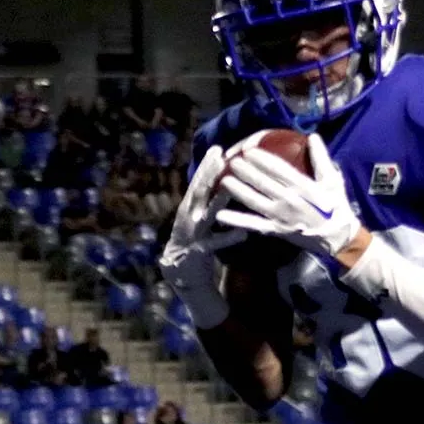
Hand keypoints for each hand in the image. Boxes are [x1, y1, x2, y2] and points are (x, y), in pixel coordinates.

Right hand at [158, 146, 246, 326]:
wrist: (180, 274)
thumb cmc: (197, 242)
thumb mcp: (200, 219)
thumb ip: (208, 203)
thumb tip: (225, 183)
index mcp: (190, 208)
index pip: (199, 183)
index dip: (207, 166)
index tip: (218, 149)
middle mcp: (189, 217)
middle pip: (200, 192)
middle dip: (209, 174)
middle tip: (221, 157)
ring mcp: (192, 234)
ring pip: (207, 214)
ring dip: (218, 201)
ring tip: (231, 188)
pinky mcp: (199, 251)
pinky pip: (216, 243)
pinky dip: (229, 238)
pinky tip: (243, 233)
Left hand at [214, 132, 361, 258]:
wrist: (337, 237)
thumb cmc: (335, 206)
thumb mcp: (333, 180)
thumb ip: (321, 158)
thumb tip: (312, 136)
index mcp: (304, 187)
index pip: (279, 170)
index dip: (262, 159)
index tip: (248, 150)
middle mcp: (290, 201)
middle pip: (264, 184)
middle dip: (246, 171)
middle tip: (231, 160)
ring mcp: (281, 217)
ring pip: (255, 202)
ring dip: (238, 191)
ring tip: (224, 180)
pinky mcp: (276, 230)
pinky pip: (254, 225)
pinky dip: (238, 220)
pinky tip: (221, 215)